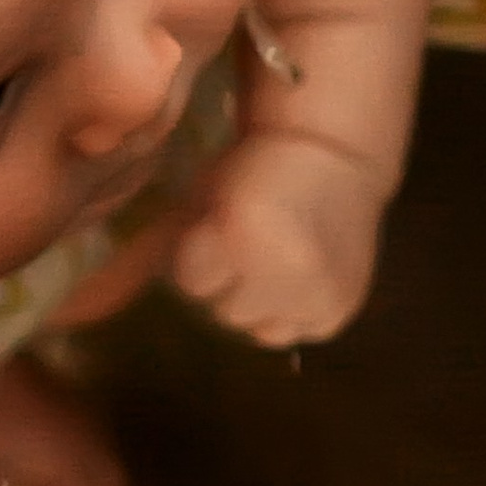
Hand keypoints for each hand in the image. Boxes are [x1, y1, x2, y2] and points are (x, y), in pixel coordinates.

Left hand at [171, 143, 384, 350]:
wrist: (335, 154)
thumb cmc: (257, 166)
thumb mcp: (207, 192)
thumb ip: (182, 239)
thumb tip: (144, 277)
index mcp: (243, 232)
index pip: (191, 281)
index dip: (197, 257)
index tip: (212, 234)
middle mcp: (283, 270)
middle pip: (226, 311)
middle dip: (228, 284)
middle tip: (246, 250)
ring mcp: (317, 294)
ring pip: (260, 329)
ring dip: (258, 303)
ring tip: (272, 263)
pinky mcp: (341, 308)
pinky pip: (299, 331)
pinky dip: (294, 311)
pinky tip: (298, 277)